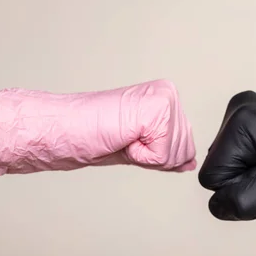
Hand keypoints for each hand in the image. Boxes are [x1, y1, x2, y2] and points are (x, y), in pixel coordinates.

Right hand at [0, 79, 195, 174]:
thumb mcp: (139, 148)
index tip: (130, 140)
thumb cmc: (92, 135)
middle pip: (184, 151)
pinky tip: (124, 137)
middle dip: (154, 157)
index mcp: (165, 98)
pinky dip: (142, 156)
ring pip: (176, 155)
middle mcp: (168, 93)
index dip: (157, 157)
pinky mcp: (158, 110)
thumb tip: (190, 162)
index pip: (186, 146)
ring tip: (123, 137)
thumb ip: (167, 151)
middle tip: (125, 139)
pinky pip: (164, 155)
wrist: (65, 130)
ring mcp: (165, 99)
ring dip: (146, 155)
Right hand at [198, 91, 255, 219]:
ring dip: (253, 176)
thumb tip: (217, 205)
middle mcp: (238, 108)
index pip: (211, 177)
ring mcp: (246, 113)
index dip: (241, 189)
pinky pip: (240, 157)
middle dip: (246, 181)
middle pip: (218, 168)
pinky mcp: (254, 121)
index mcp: (240, 119)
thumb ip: (239, 203)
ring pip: (229, 165)